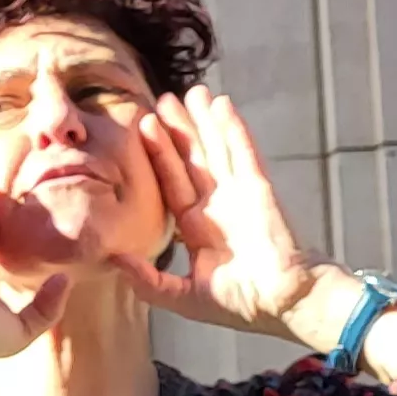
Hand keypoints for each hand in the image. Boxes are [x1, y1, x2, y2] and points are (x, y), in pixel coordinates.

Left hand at [114, 89, 325, 339]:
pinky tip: (223, 105)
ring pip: (217, 148)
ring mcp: (239, 194)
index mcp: (198, 228)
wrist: (284, 303)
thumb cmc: (241, 305)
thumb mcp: (183, 297)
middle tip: (165, 98)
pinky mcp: (259, 189)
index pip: (173, 184)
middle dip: (180, 129)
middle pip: (193, 159)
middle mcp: (217, 206)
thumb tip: (112, 261)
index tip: (145, 127)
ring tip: (194, 91)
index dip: (159, 156)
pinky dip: (232, 128)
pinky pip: (242, 152)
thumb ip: (147, 281)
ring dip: (205, 121)